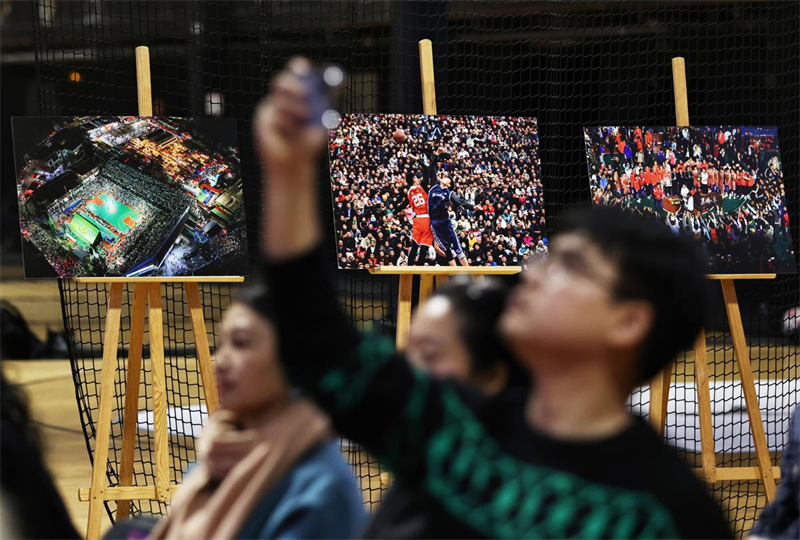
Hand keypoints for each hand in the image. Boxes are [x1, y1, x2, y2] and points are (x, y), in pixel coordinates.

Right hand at [254, 57, 327, 182]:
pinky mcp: (263, 119)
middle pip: (281, 80)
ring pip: (280, 98)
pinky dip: (286, 125)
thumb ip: (324, 101)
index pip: (295, 73)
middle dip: (293, 83)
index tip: (304, 69)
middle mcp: (282, 98)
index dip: (298, 68)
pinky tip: (287, 136)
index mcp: (297, 94)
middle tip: (305, 92)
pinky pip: (276, 115)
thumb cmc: (308, 141)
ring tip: (301, 125)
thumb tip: (333, 84)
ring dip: (295, 110)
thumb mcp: (321, 119)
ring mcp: (271, 108)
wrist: (297, 162)